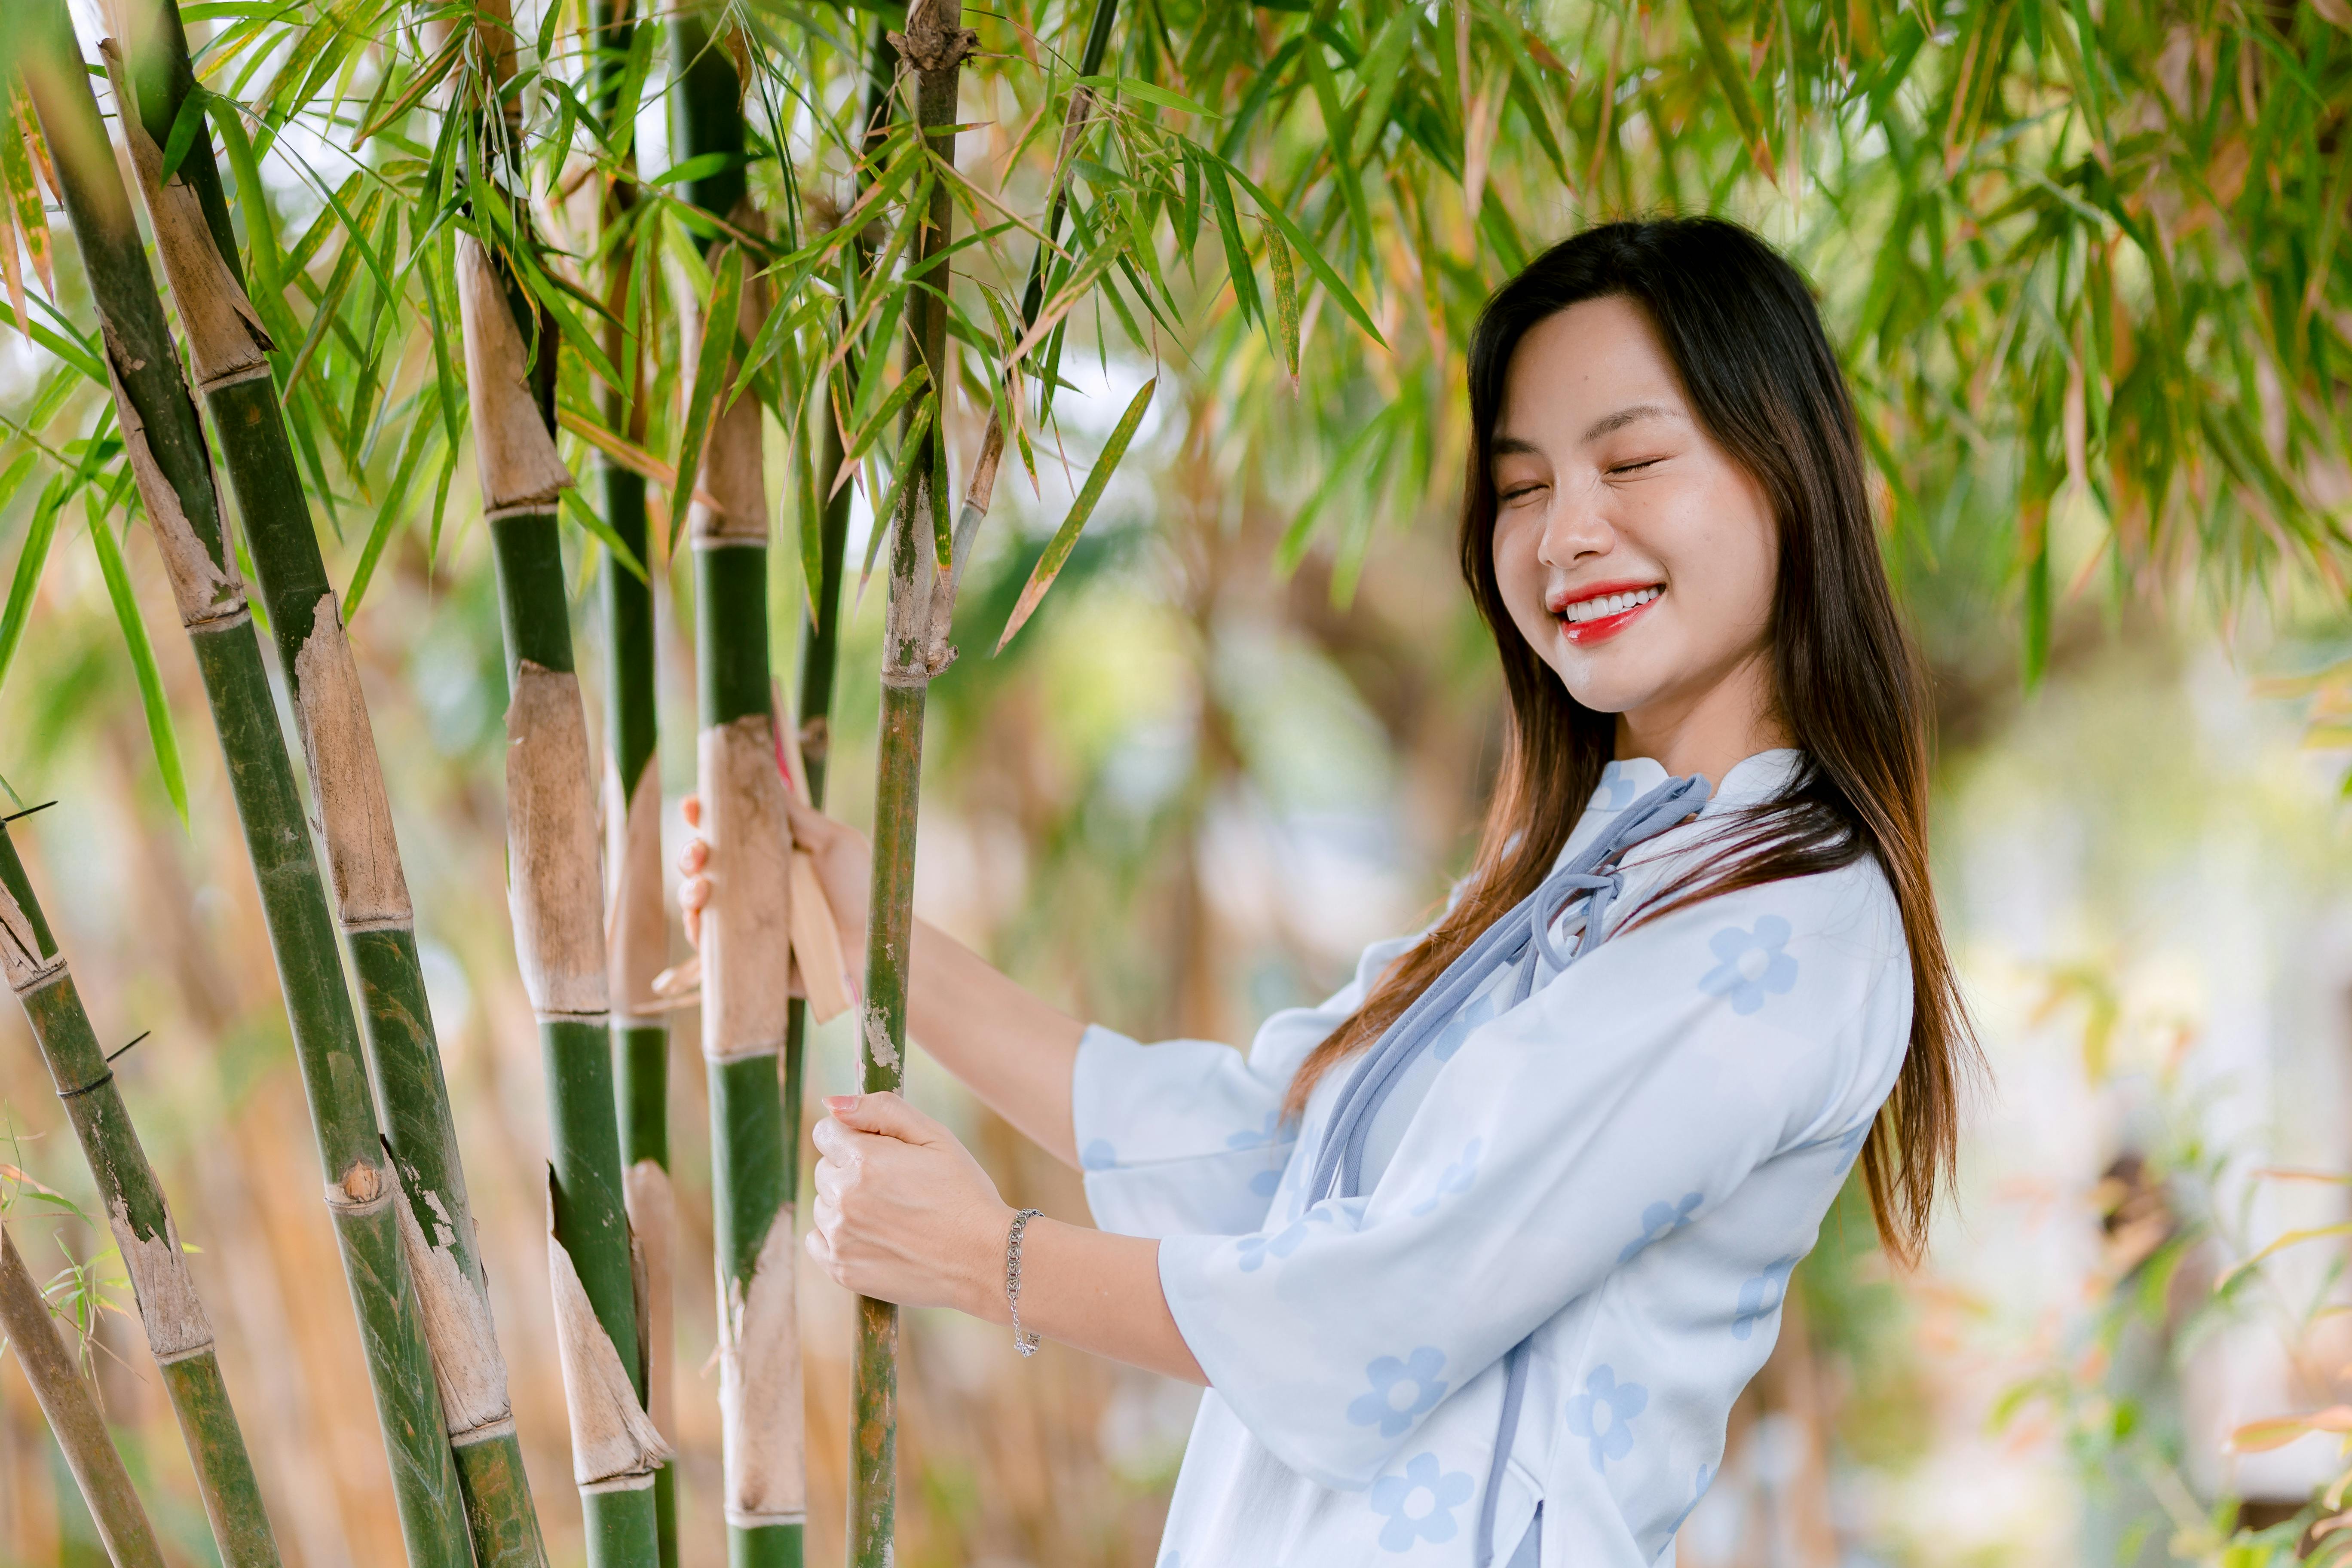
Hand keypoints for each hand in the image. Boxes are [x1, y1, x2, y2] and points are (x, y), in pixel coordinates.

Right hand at [678, 792, 871, 948]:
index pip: (731, 832)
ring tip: (701, 887)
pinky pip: (709, 942)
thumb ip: (798, 816)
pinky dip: (697, 928)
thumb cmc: (862, 892)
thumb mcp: (834, 843)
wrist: (874, 946)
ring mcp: (749, 919)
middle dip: (692, 852)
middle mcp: (757, 885)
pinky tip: (699, 917)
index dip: (706, 817)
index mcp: (775, 855)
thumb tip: (767, 778)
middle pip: (707, 864)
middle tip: (699, 851)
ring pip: (701, 901)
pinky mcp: (747, 953)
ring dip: (689, 889)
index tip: (694, 805)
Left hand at [806, 1092, 1010, 1315]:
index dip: (854, 1136)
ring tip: (891, 1214)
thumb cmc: (964, 1193)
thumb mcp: (935, 1137)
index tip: (881, 1150)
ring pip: (823, 1204)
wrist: (984, 1259)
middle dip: (851, 1169)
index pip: (826, 1132)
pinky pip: (816, 1240)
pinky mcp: (842, 1269)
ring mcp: (840, 1237)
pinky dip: (837, 1236)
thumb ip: (882, 1110)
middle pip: (824, 1168)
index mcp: (865, 1160)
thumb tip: (831, 1102)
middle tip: (895, 1185)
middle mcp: (845, 1198)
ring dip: (846, 1203)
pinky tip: (874, 1237)